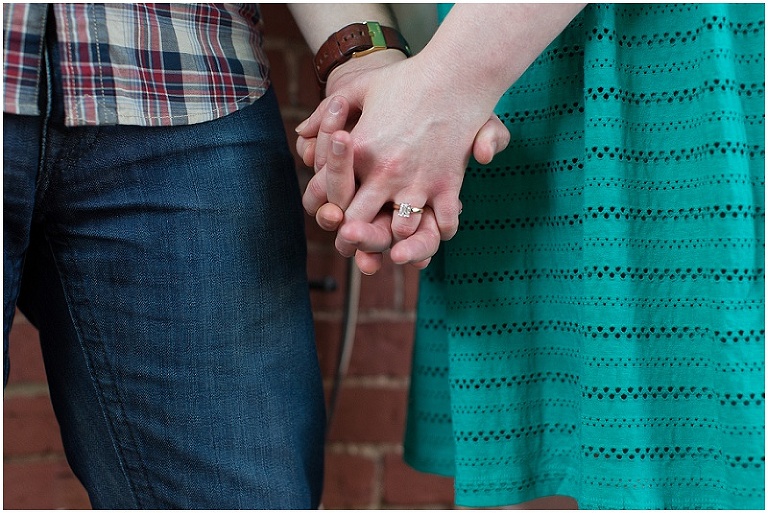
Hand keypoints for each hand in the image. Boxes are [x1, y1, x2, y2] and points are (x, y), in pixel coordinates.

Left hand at [298, 51, 508, 253]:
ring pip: (399, 230)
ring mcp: (417, 181)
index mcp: (359, 151)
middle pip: (359, 222)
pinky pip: (443, 223)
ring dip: (398, 236)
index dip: (327, 210)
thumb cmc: (405, 78)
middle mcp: (384, 172)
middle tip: (358, 239)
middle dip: (356, 235)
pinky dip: (440, 230)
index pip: (329, 194)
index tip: (334, 215)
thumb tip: (302, 133)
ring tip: (396, 236)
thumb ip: (325, 114)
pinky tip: (436, 225)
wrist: (455, 72)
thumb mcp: (357, 88)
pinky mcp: (446, 184)